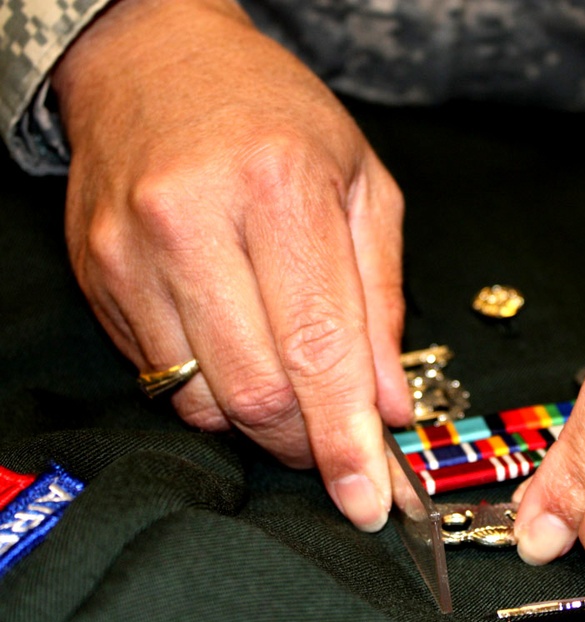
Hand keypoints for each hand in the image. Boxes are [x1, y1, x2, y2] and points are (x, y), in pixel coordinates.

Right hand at [51, 0, 411, 530]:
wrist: (156, 61)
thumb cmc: (277, 118)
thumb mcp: (362, 187)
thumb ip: (381, 299)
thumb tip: (389, 405)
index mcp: (280, 189)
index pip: (320, 348)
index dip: (347, 440)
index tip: (370, 501)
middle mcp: (195, 222)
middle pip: (258, 390)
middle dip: (308, 442)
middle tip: (338, 446)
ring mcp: (132, 254)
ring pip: (204, 400)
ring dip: (262, 421)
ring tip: (293, 387)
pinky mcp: (98, 277)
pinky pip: (163, 380)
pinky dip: (214, 392)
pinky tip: (239, 349)